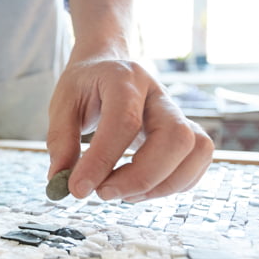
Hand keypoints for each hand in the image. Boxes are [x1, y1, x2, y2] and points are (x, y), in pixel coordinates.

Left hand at [46, 58, 213, 201]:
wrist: (108, 64)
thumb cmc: (86, 84)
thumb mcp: (63, 103)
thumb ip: (61, 141)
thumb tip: (60, 181)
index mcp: (124, 79)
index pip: (124, 122)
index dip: (103, 160)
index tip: (79, 188)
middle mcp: (158, 93)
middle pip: (175, 137)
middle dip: (142, 177)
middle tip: (104, 192)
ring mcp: (177, 112)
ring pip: (195, 150)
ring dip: (161, 184)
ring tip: (122, 193)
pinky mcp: (186, 130)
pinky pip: (198, 161)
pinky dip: (175, 184)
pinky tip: (141, 188)